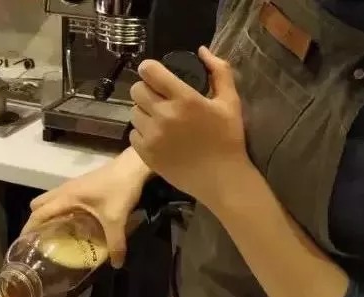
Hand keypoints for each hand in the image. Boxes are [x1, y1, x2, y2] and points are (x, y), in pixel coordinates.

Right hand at [22, 148, 150, 267]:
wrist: (134, 165)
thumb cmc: (120, 189)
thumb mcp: (117, 219)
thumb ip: (116, 243)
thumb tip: (116, 264)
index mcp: (66, 197)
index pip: (39, 213)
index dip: (28, 228)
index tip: (23, 243)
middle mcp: (65, 190)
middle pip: (39, 204)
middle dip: (35, 220)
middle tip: (41, 238)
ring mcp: (73, 185)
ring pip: (50, 199)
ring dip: (48, 213)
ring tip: (55, 232)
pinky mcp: (83, 184)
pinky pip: (62, 198)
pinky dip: (60, 209)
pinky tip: (74, 221)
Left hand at [129, 46, 248, 205]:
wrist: (222, 179)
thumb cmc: (228, 138)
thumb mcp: (231, 101)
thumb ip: (219, 71)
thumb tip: (201, 51)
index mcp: (184, 99)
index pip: (149, 71)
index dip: (149, 69)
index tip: (155, 75)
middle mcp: (163, 115)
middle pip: (136, 90)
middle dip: (146, 90)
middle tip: (158, 98)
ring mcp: (152, 136)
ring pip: (133, 112)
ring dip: (144, 112)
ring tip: (159, 120)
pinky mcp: (146, 154)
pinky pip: (133, 134)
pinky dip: (142, 133)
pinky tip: (158, 137)